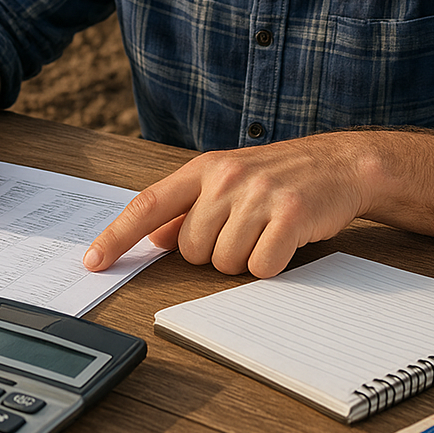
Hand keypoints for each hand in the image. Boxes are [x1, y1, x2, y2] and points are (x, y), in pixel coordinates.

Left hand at [83, 137, 369, 277]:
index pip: (148, 204)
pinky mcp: (290, 215)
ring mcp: (258, 195)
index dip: (118, 236)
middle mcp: (226, 178)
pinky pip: (261, 267)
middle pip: (191, 250)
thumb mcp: (228, 180)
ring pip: (225, 263)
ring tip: (266, 231)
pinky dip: (272, 266)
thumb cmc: (279, 176)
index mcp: (204, 169)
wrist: (339, 164)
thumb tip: (153, 237)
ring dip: (245, 260)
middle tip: (243, 230)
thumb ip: (189, 206)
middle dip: (214, 253)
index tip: (94, 261)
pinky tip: (285, 241)